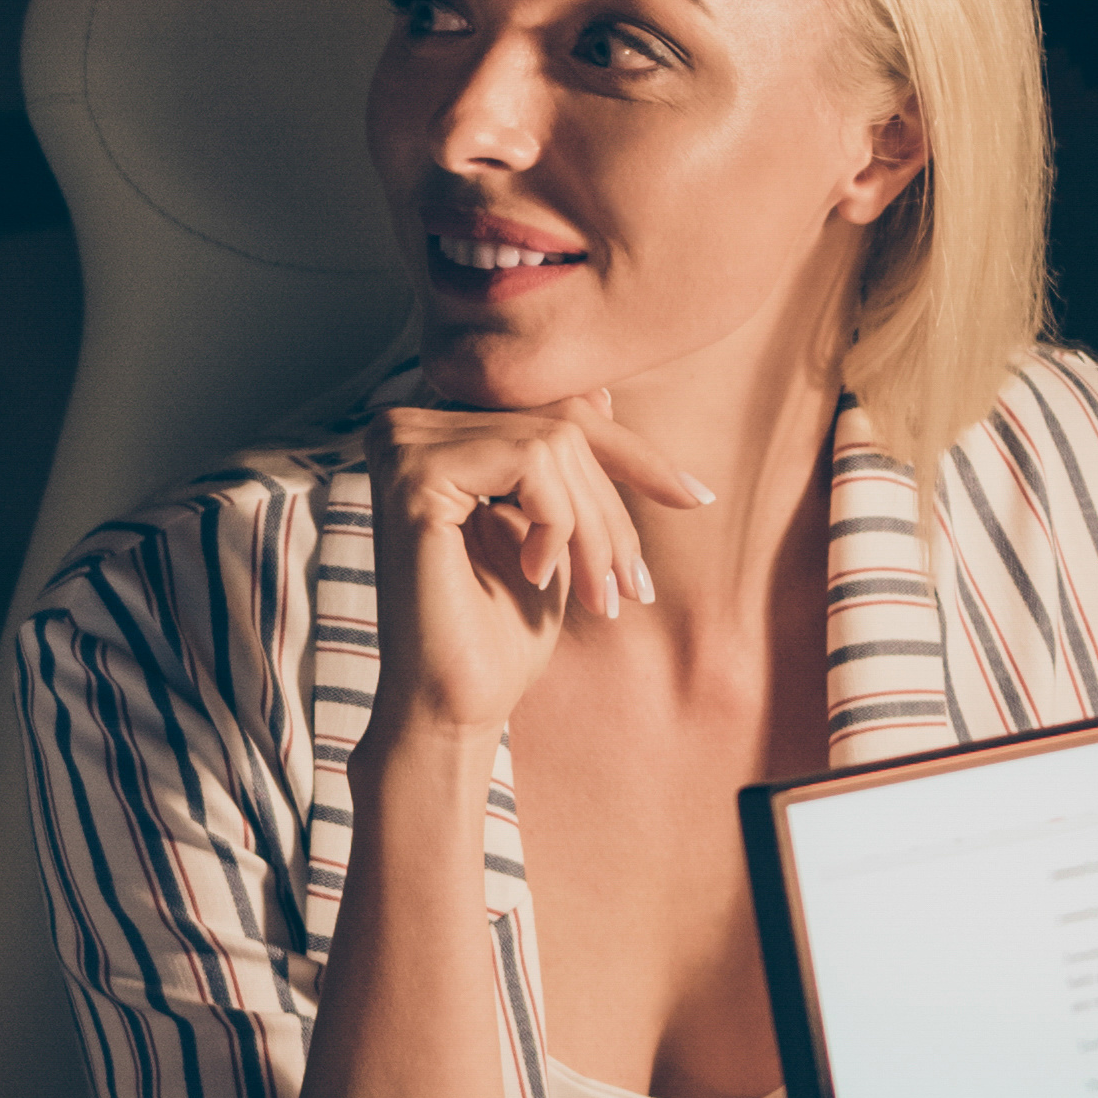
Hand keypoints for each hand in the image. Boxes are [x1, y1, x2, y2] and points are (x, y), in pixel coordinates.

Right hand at [368, 396, 718, 747]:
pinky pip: (532, 460)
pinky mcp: (413, 472)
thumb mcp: (551, 531)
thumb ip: (563, 465)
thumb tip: (601, 390)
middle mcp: (403, 426)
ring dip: (595, 527)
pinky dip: (559, 522)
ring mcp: (401, 443)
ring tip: (595, 593)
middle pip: (558, 424)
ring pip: (554, 442)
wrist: (452, 708)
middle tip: (629, 586)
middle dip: (612, 510)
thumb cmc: (499, 632)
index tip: (695, 497)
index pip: (552, 413)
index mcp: (431, 436)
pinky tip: (536, 576)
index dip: (630, 456)